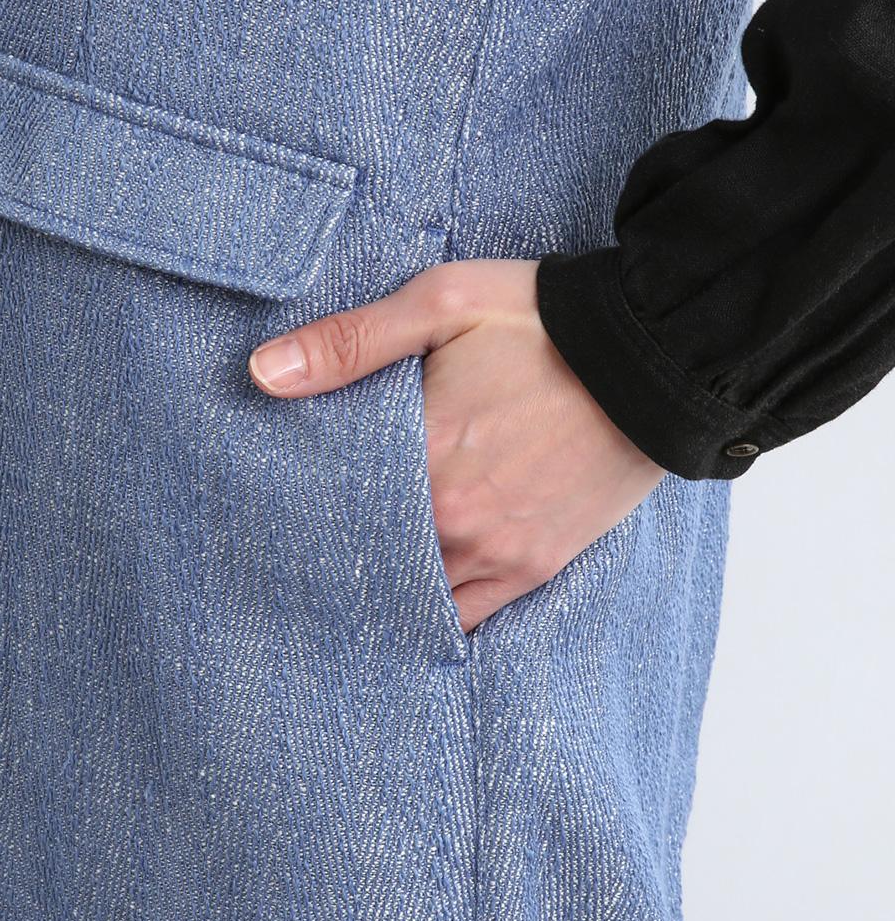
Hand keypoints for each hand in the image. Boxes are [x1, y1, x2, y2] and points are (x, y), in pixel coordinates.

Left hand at [248, 258, 666, 633]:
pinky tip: (403, 608)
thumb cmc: (545, 321)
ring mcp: (498, 553)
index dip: (297, 514)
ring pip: (413, 597)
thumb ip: (349, 343)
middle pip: (365, 560)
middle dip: (331, 558)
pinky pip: (468, 617)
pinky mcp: (535, 567)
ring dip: (379, 590)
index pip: (330, 508)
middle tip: (292, 558)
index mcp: (423, 457)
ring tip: (343, 585)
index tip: (272, 517)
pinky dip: (433, 616)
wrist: (659, 354)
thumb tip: (261, 375)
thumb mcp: (441, 303)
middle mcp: (455, 521)